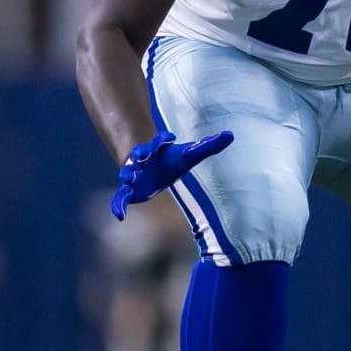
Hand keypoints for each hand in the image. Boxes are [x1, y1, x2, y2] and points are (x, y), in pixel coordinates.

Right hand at [111, 129, 233, 219]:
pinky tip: (119, 215)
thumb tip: (231, 134)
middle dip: (141, 154)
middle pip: (140, 154)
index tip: (168, 138)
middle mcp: (143, 160)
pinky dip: (118, 205)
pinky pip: (120, 197)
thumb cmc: (172, 161)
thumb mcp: (190, 154)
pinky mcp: (129, 190)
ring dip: (128, 175)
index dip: (163, 139)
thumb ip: (208, 146)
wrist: (150, 169)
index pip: (160, 141)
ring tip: (129, 178)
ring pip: (128, 173)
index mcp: (158, 149)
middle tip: (142, 155)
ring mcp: (134, 174)